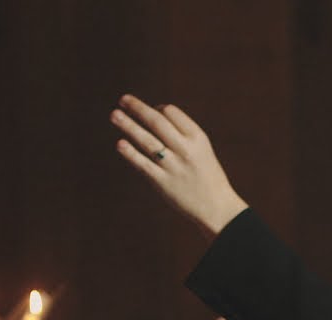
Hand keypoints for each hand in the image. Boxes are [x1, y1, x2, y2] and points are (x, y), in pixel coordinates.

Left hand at [111, 94, 249, 237]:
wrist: (217, 207)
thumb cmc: (206, 175)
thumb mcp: (201, 149)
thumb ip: (181, 133)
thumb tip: (153, 114)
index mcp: (197, 138)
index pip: (172, 113)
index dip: (157, 108)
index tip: (150, 110)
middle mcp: (185, 149)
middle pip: (157, 122)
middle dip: (138, 109)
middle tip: (123, 100)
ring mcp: (173, 166)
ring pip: (147, 141)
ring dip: (129, 126)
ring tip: (114, 115)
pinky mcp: (163, 183)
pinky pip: (144, 165)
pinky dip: (131, 153)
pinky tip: (120, 143)